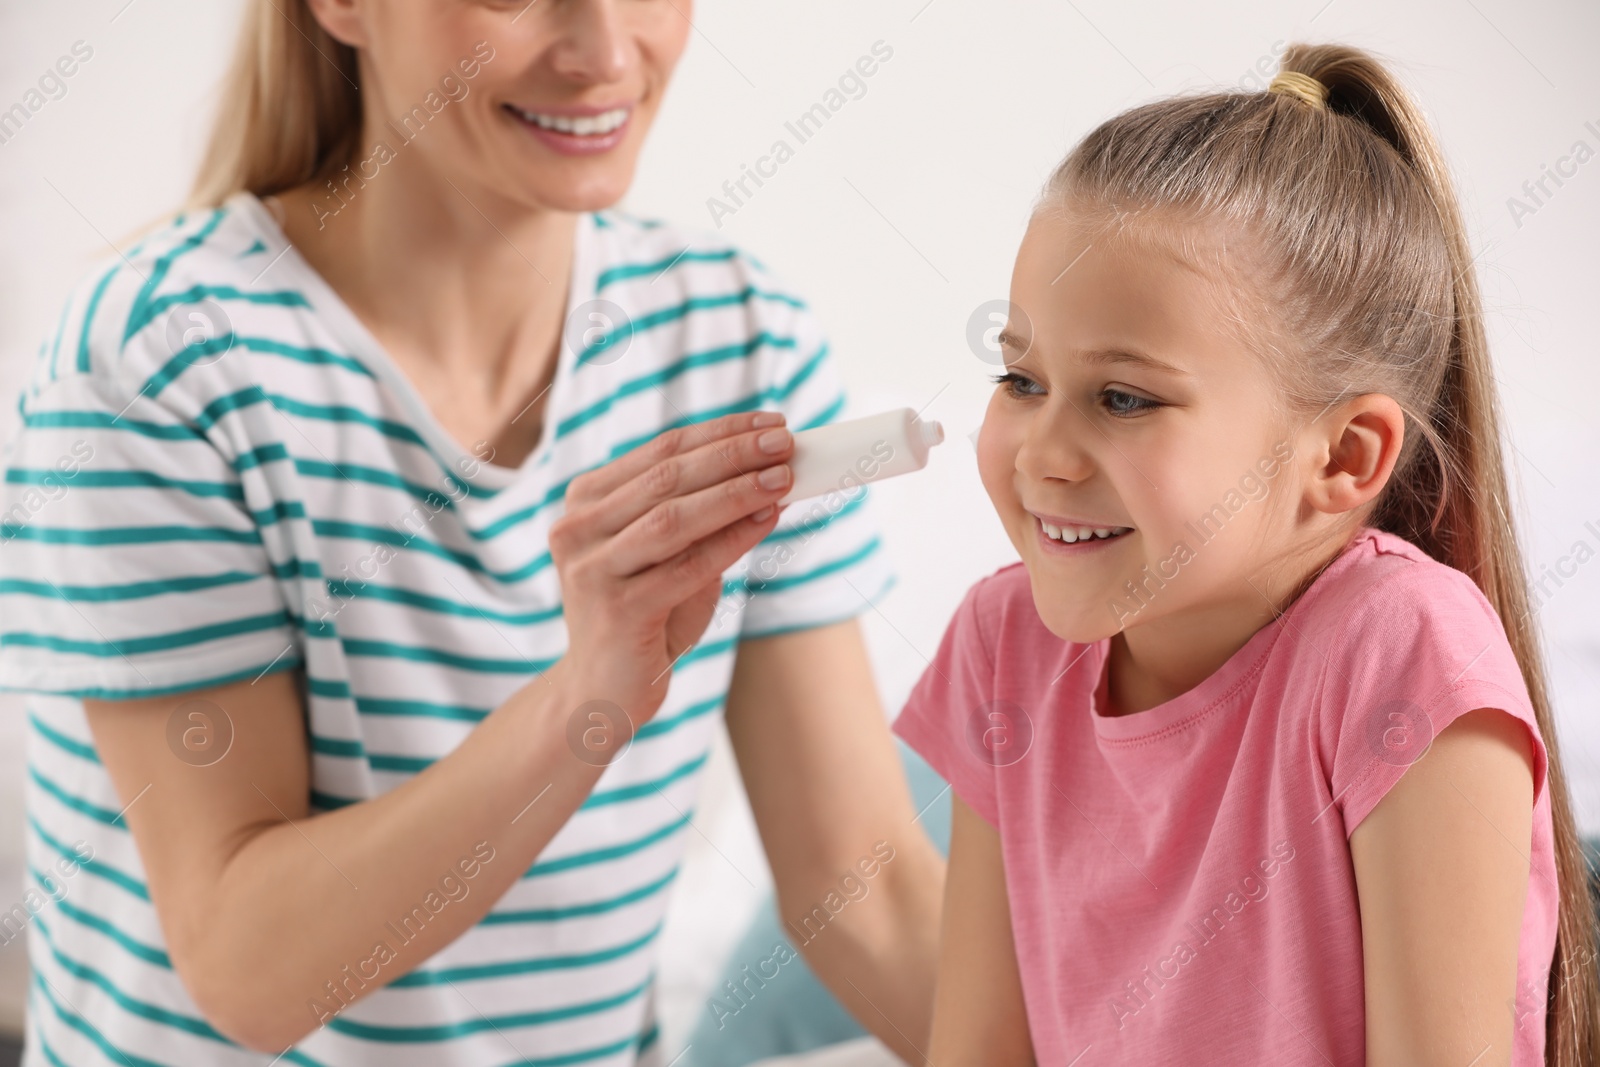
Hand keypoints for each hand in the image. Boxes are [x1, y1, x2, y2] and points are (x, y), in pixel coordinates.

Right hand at [548, 410, 794, 721]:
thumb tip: (772, 473)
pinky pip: (686, 566)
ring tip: (783, 478)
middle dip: (733, 454)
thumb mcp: (669, 556)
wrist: (603, 691)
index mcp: (586, 501)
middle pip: (668, 476)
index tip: (772, 421)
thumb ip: (704, 516)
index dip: (720, 432)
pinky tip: (767, 521)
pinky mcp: (616, 611)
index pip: (662, 450)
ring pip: (673, 516)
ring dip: (735, 492)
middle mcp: (578, 528)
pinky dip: (731, 539)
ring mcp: (591, 569)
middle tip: (786, 442)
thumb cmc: (644, 616)